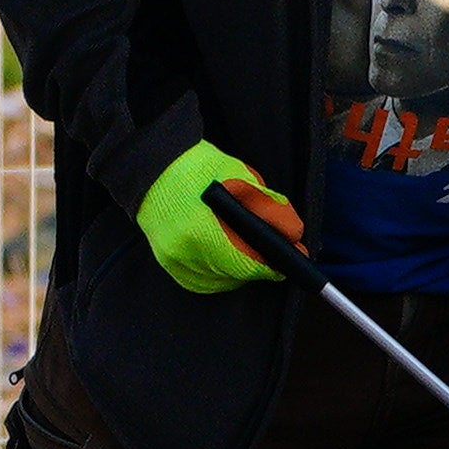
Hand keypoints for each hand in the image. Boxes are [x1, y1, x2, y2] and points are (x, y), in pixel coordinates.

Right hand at [139, 140, 302, 293]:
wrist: (154, 167)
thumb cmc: (200, 169)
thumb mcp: (242, 180)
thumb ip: (270, 210)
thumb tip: (294, 236)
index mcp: (202, 229)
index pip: (246, 264)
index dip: (270, 267)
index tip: (285, 265)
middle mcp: (183, 251)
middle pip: (233, 275)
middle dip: (255, 267)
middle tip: (269, 256)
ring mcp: (171, 259)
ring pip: (218, 281)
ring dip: (237, 272)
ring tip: (247, 253)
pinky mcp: (166, 262)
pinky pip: (200, 281)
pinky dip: (217, 274)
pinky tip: (225, 258)